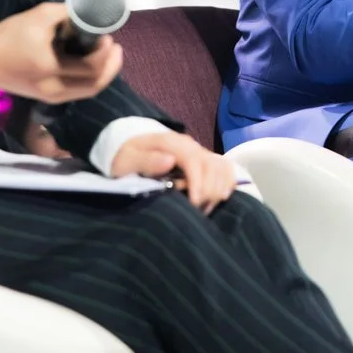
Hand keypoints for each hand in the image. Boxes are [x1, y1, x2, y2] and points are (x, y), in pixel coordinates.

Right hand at [0, 3, 122, 102]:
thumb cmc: (9, 35)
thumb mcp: (40, 16)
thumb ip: (68, 13)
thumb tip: (92, 12)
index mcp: (50, 68)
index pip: (91, 67)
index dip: (105, 52)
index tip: (106, 35)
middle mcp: (54, 88)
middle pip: (95, 83)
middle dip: (110, 64)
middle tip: (115, 46)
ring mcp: (51, 96)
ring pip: (89, 90)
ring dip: (104, 73)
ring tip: (109, 55)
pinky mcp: (48, 97)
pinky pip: (78, 92)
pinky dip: (91, 79)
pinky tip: (93, 64)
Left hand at [110, 131, 237, 212]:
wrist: (129, 147)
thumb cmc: (125, 157)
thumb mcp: (126, 160)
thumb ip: (146, 161)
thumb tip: (170, 161)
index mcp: (171, 143)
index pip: (194, 160)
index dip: (198, 182)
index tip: (194, 203)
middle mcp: (190, 144)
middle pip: (212, 165)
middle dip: (208, 190)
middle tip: (196, 210)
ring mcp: (199, 150)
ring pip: (222, 167)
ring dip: (218, 189)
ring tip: (204, 207)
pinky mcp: (204, 158)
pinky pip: (225, 168)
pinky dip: (226, 183)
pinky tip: (217, 198)